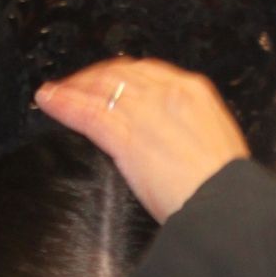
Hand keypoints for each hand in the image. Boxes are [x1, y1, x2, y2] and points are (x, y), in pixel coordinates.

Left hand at [34, 59, 249, 222]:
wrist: (226, 204)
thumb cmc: (224, 184)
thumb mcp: (212, 141)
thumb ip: (188, 129)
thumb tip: (173, 135)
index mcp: (194, 91)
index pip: (146, 72)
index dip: (120, 74)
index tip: (108, 80)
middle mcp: (167, 93)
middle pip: (119, 75)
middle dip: (93, 78)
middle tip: (75, 85)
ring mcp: (145, 113)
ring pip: (100, 91)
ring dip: (72, 88)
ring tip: (53, 92)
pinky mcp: (126, 137)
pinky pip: (88, 113)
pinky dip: (65, 104)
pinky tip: (49, 101)